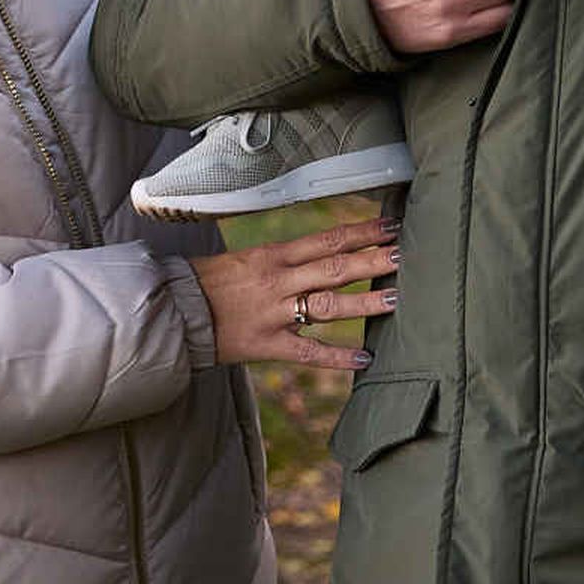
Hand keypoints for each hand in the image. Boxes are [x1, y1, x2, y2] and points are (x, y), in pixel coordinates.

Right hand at [193, 214, 399, 373]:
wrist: (176, 310)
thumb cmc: (212, 281)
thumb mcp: (250, 258)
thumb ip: (287, 258)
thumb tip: (326, 252)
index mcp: (274, 255)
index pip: (326, 239)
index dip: (361, 232)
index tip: (391, 225)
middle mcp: (278, 281)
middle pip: (334, 267)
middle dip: (372, 259)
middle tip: (406, 254)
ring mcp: (274, 313)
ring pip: (327, 306)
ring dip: (364, 302)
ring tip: (397, 298)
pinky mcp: (267, 345)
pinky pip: (307, 351)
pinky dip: (337, 356)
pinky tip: (365, 358)